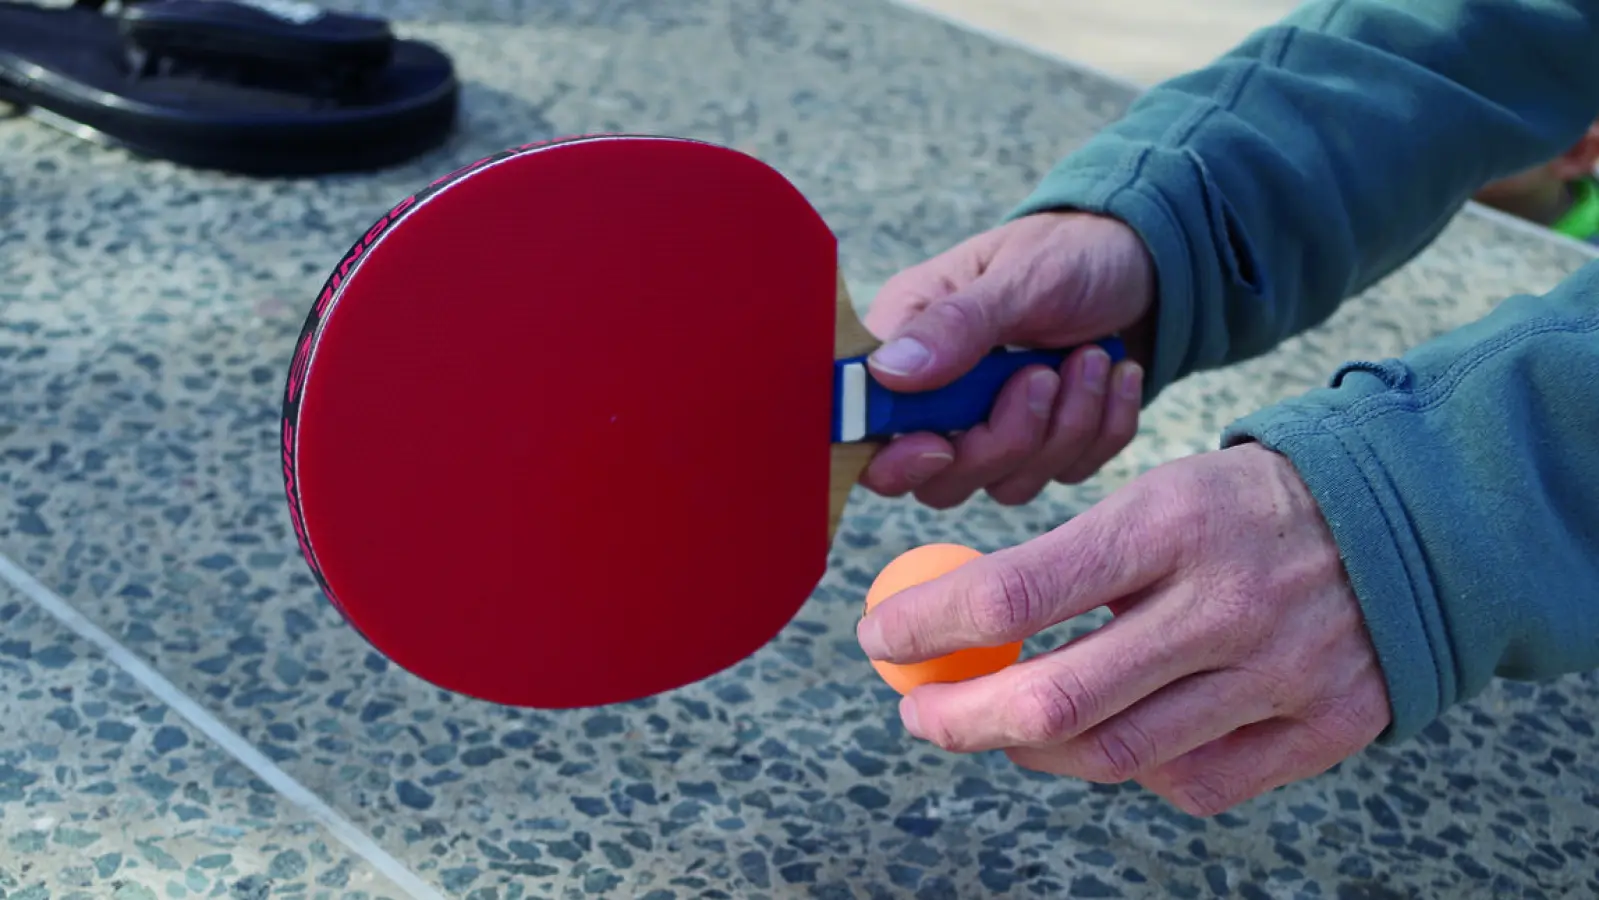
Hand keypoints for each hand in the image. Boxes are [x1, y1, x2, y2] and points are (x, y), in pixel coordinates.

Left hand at [855, 443, 1390, 815]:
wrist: (1406, 520)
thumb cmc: (1240, 509)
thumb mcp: (1153, 496)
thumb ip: (1065, 564)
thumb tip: (952, 628)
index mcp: (1170, 523)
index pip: (1019, 592)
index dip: (929, 626)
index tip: (881, 639)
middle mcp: (1226, 604)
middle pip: (1058, 699)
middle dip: (960, 720)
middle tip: (918, 714)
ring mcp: (1281, 675)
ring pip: (1116, 755)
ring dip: (1031, 750)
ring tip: (999, 727)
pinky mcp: (1325, 728)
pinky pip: (1193, 784)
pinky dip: (1132, 771)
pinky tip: (1110, 739)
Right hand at [859, 211, 1155, 508]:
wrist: (1148, 261)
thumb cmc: (1073, 251)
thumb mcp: (1022, 275)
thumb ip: (957, 324)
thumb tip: (888, 373)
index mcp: (906, 341)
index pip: (867, 429)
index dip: (896, 457)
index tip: (941, 443)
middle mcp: (939, 395)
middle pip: (940, 479)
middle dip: (1004, 440)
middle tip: (1044, 376)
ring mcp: (991, 427)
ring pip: (1008, 484)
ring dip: (1065, 428)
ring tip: (1092, 358)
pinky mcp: (1045, 445)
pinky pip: (1067, 473)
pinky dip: (1103, 428)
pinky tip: (1116, 375)